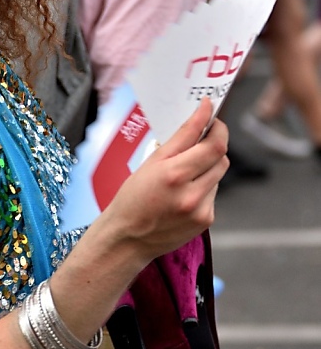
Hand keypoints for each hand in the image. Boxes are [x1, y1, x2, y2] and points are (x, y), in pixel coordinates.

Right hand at [104, 99, 228, 264]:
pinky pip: (213, 192)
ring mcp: (200, 209)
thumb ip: (179, 141)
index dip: (216, 125)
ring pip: (218, 174)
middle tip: (202, 136)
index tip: (211, 111)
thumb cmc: (132, 200)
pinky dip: (204, 187)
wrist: (127, 238)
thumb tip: (200, 119)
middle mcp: (190, 193)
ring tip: (185, 174)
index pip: (212, 144)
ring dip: (208, 166)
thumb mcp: (149, 165)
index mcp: (173, 174)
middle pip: (221, 157)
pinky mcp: (206, 220)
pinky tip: (184, 194)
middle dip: (214, 143)